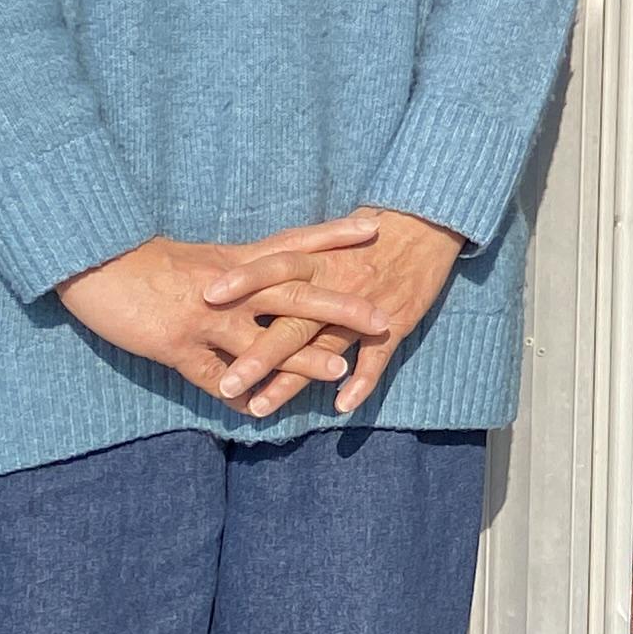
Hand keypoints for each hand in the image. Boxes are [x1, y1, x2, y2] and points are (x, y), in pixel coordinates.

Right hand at [62, 228, 386, 415]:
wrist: (92, 261)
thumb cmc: (145, 260)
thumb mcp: (199, 259)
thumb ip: (237, 270)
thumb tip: (269, 278)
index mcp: (235, 261)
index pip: (295, 243)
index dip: (335, 236)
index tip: (377, 227)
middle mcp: (228, 287)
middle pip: (294, 294)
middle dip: (341, 307)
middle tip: (383, 318)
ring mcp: (204, 316)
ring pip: (261, 338)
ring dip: (301, 357)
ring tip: (339, 371)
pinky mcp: (175, 342)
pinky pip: (211, 374)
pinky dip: (233, 392)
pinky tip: (255, 409)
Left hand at [204, 207, 468, 416]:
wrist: (427, 224)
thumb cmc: (371, 231)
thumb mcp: (327, 239)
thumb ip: (291, 261)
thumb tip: (241, 275)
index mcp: (319, 259)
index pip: (274, 266)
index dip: (243, 280)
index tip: (205, 298)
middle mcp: (337, 284)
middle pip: (291, 322)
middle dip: (258, 355)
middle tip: (224, 384)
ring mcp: (365, 307)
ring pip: (324, 349)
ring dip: (293, 381)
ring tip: (260, 408)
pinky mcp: (395, 322)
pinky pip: (377, 358)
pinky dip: (362, 382)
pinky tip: (342, 406)